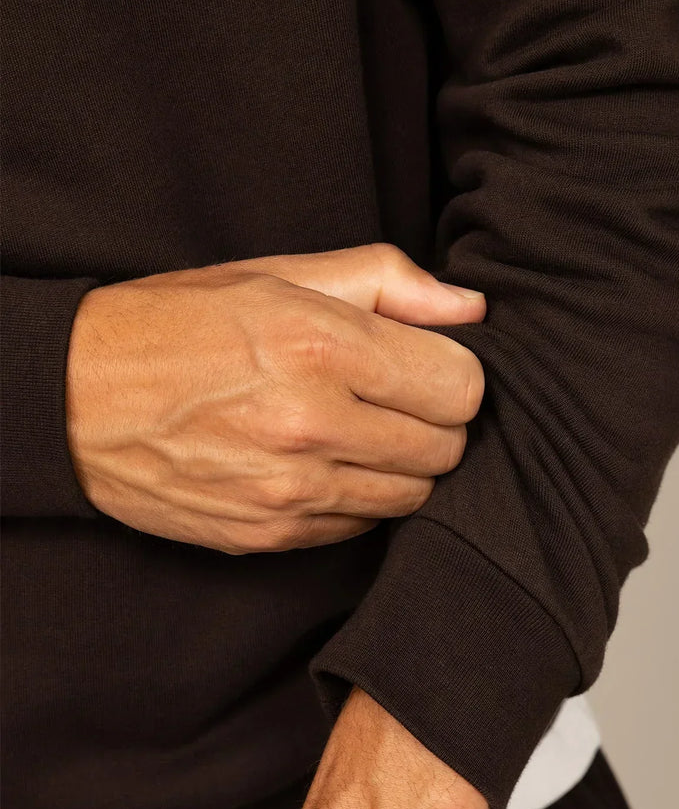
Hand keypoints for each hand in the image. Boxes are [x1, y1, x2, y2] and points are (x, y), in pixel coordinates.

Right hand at [65, 243, 485, 553]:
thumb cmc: (182, 324)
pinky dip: (360, 498)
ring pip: (414, 495)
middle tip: (395, 397)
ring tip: (358, 430)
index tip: (428, 365)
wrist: (75, 400)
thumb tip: (471, 307)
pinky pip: (363, 527)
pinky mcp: (271, 536)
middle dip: (436, 421)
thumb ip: (387, 283)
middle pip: (447, 447)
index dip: (454, 373)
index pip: (462, 387)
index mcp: (321, 345)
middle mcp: (312, 425)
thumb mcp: (279, 272)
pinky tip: (325, 465)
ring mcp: (291, 491)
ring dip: (401, 464)